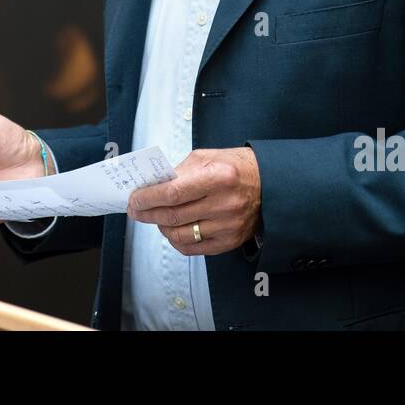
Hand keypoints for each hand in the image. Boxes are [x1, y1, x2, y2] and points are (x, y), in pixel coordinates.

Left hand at [126, 147, 261, 255]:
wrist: (270, 184)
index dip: (148, 198)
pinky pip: (192, 248)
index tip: (134, 199)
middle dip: (147, 213)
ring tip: (156, 218)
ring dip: (160, 227)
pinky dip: (176, 240)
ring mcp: (227, 226)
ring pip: (179, 234)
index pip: (172, 193)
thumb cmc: (236, 167)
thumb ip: (180, 171)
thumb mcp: (208, 157)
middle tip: (136, 210)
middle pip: (173, 215)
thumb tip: (153, 186)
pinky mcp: (229, 241)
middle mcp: (224, 204)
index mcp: (218, 177)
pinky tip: (172, 229)